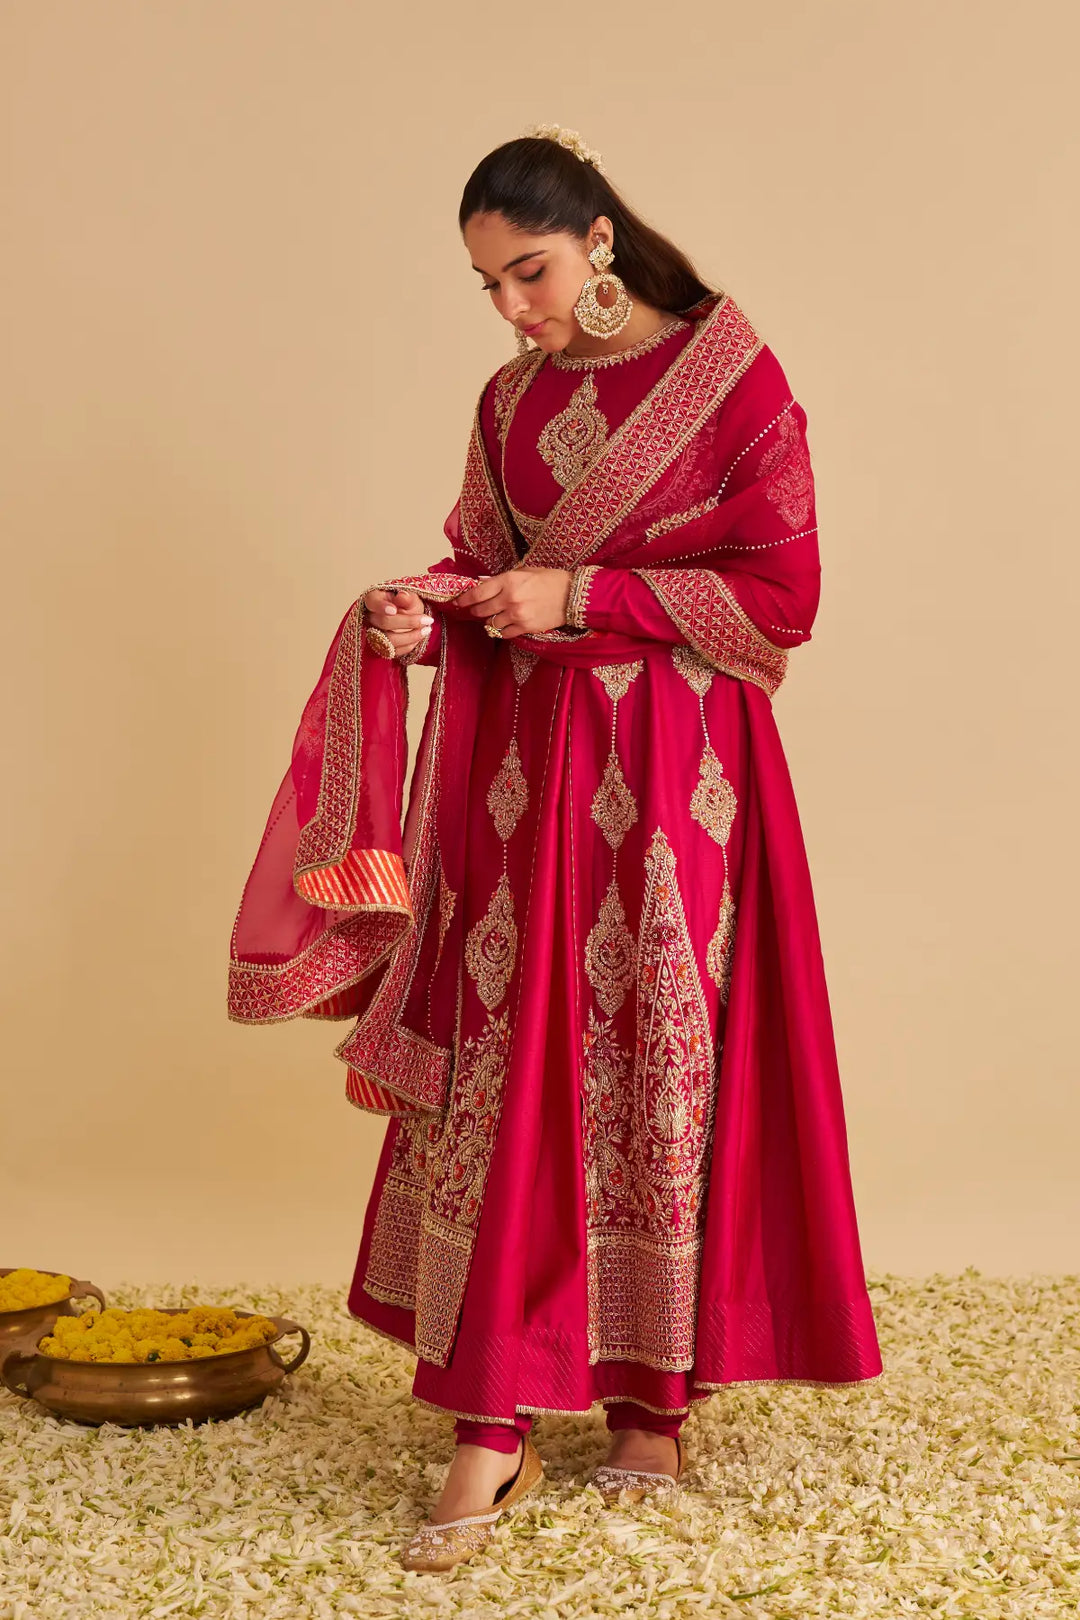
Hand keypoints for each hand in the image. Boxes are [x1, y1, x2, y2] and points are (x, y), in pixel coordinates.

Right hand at [362, 587, 434, 658]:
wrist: (409, 619)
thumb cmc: (407, 606)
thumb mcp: (411, 598)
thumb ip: (407, 597)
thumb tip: (402, 596)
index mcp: (373, 600)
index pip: (372, 602)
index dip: (381, 607)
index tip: (394, 610)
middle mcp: (370, 618)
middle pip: (383, 622)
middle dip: (408, 622)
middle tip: (427, 620)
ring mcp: (374, 635)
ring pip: (388, 640)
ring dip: (410, 637)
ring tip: (426, 630)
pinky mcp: (381, 649)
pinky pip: (393, 652)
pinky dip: (409, 646)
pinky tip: (419, 637)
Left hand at [451, 568, 572, 638]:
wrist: (572, 595)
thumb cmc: (550, 580)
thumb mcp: (525, 571)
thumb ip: (503, 579)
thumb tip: (483, 584)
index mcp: (508, 580)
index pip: (477, 593)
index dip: (464, 599)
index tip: (458, 602)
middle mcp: (509, 598)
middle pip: (481, 610)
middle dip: (475, 611)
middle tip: (475, 610)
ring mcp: (516, 615)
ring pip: (491, 623)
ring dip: (490, 621)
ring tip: (494, 617)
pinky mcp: (525, 627)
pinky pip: (504, 633)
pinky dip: (502, 630)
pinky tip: (505, 624)